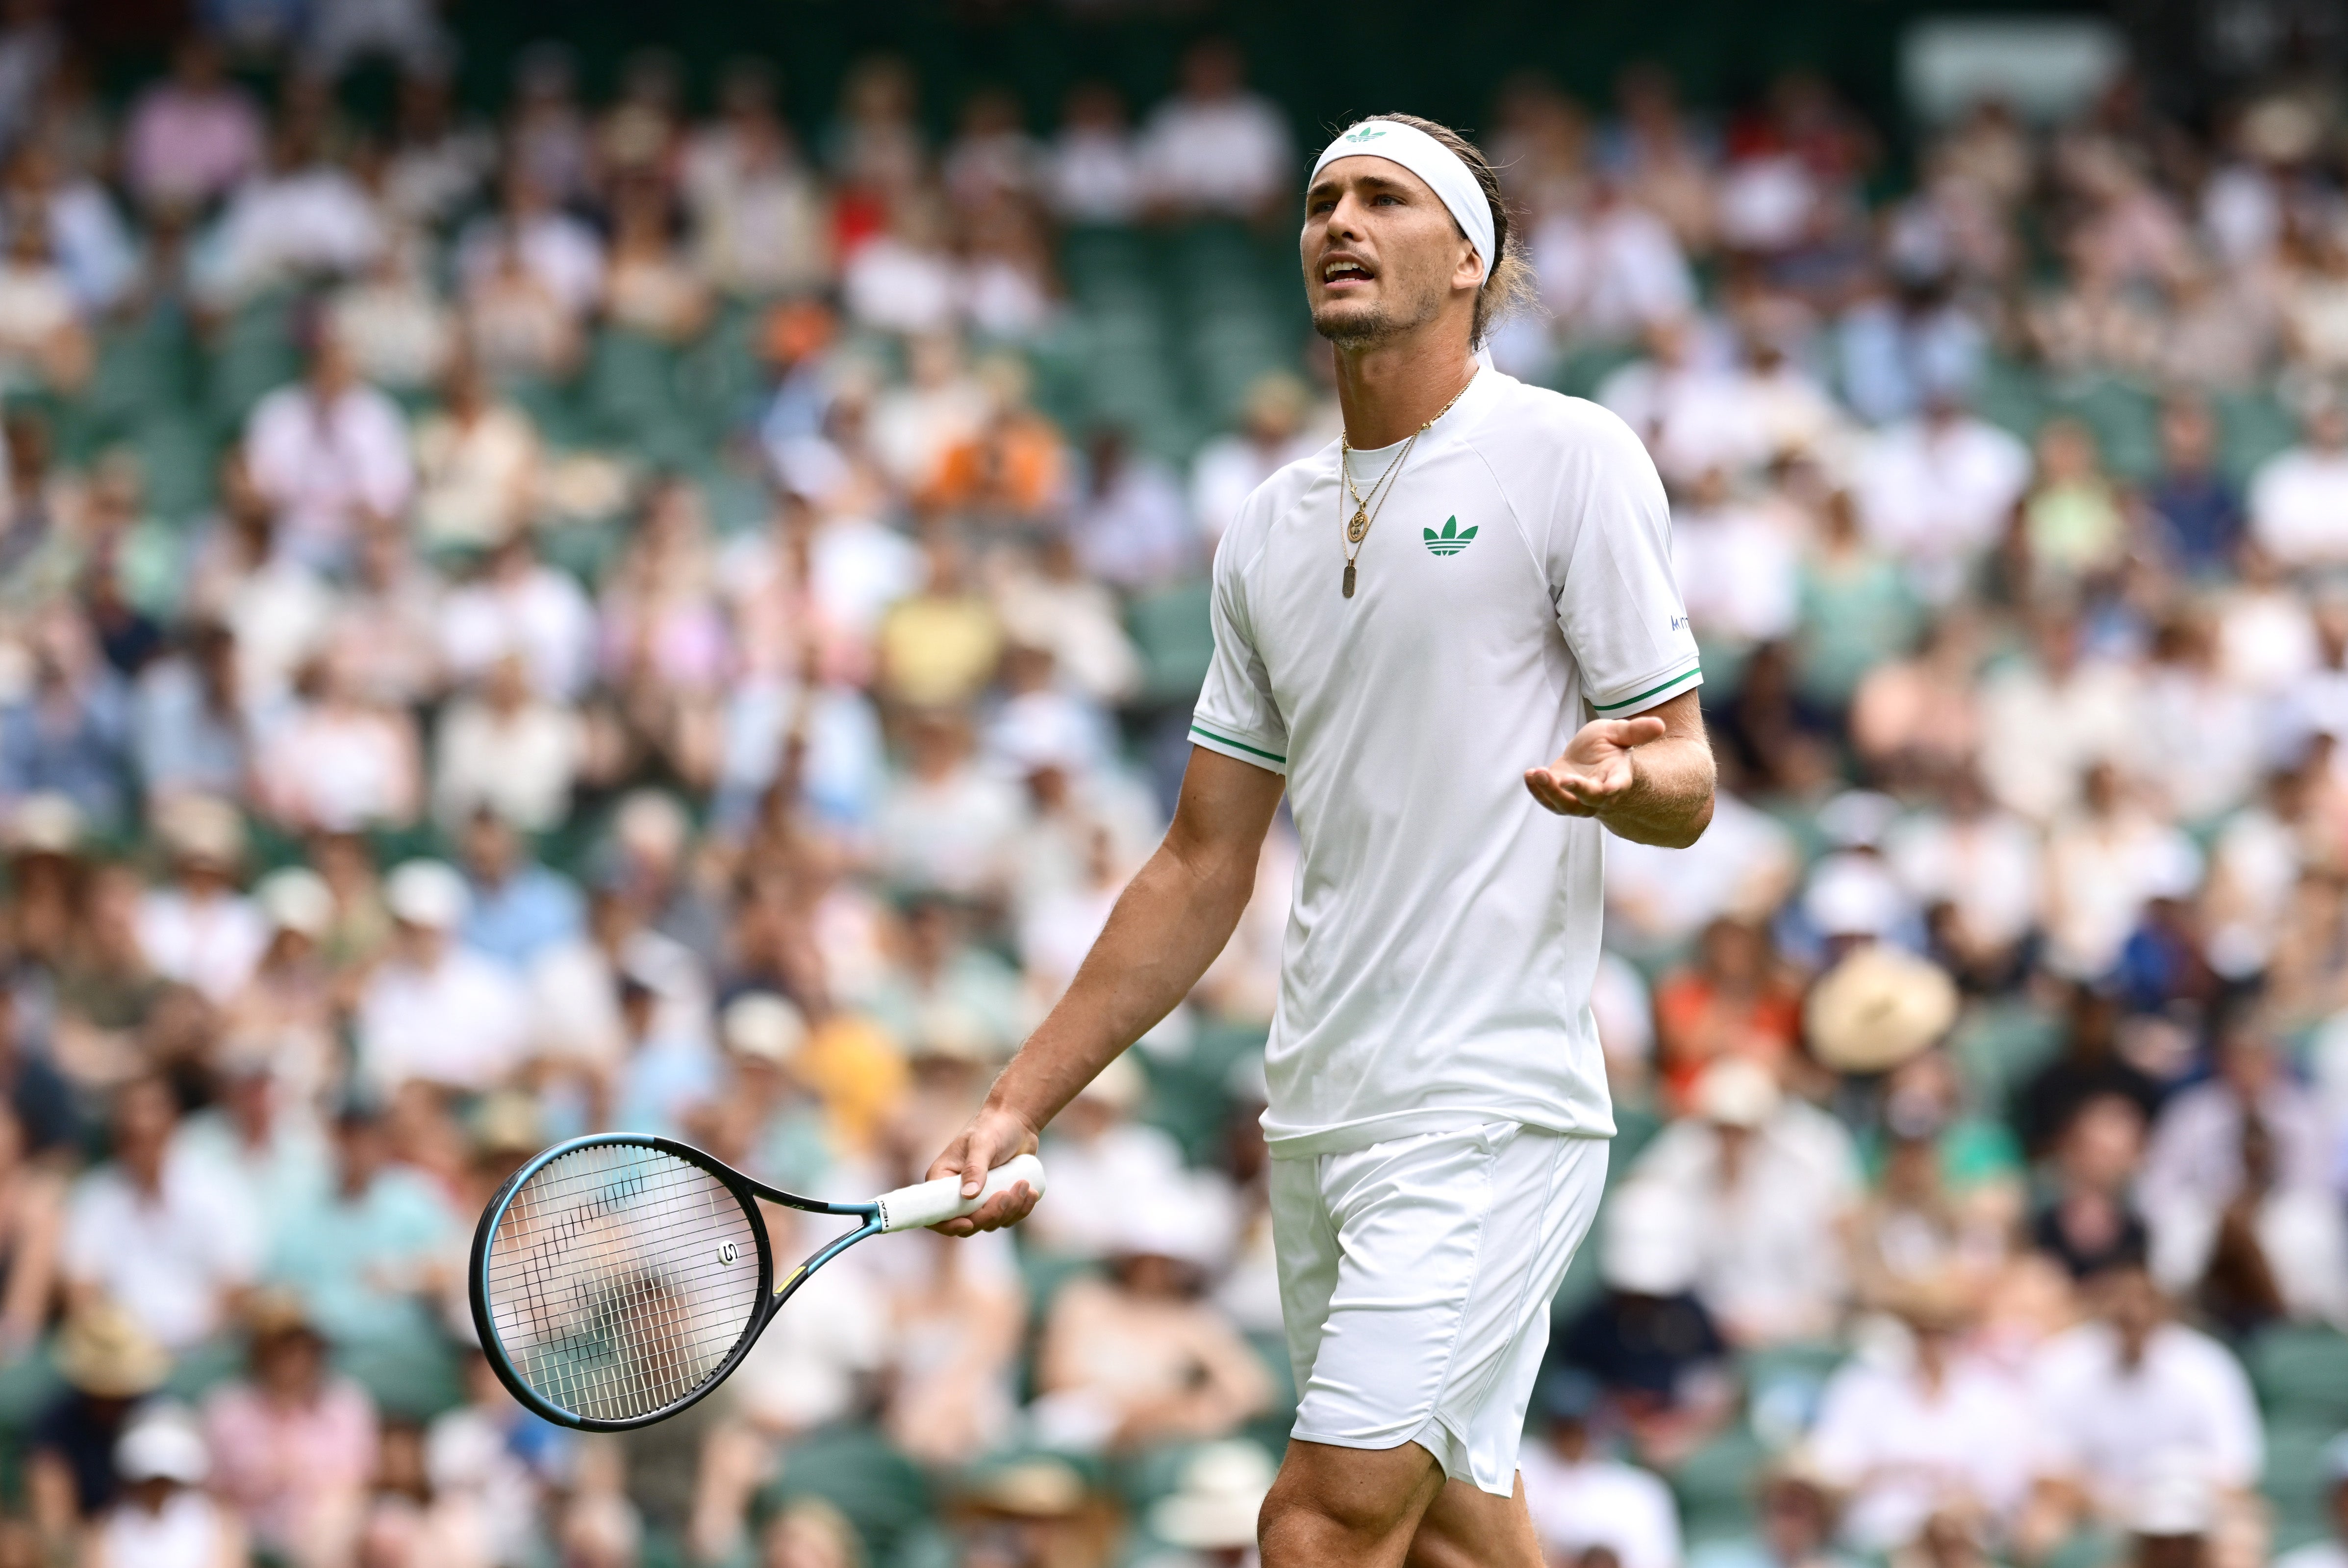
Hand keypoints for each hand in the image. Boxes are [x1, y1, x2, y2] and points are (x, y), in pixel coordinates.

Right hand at [923, 1102, 1042, 1236]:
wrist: (1017, 1123)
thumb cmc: (994, 1127)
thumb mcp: (983, 1144)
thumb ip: (975, 1168)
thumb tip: (968, 1195)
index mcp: (942, 1179)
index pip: (936, 1212)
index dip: (948, 1225)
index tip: (968, 1223)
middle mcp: (956, 1193)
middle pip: (967, 1223)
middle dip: (989, 1214)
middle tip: (1006, 1194)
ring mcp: (978, 1199)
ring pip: (990, 1223)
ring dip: (1010, 1209)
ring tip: (1024, 1184)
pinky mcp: (997, 1200)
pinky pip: (1007, 1218)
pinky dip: (1021, 1210)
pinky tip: (1032, 1193)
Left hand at [1524, 714, 1666, 817]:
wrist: (1590, 758)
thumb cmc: (1608, 746)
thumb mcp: (1617, 732)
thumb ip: (1635, 731)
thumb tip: (1660, 724)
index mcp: (1618, 778)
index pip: (1617, 787)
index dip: (1612, 789)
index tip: (1609, 788)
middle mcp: (1600, 794)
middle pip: (1589, 800)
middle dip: (1576, 791)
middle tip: (1561, 779)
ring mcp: (1579, 800)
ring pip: (1566, 805)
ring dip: (1550, 792)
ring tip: (1537, 773)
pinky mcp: (1560, 798)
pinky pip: (1548, 801)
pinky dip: (1537, 791)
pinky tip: (1529, 775)